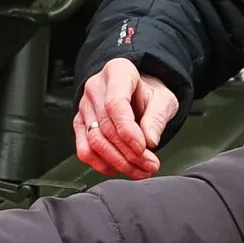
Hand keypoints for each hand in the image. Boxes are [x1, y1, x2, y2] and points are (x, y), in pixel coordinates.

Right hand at [73, 56, 177, 179]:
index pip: (115, 104)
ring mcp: (84, 107)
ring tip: (140, 170)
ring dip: (118, 162)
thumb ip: (157, 118)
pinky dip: (103, 165)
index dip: (128, 131)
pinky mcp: (80, 124)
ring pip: (94, 142)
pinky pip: (85, 150)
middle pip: (106, 127)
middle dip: (129, 153)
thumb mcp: (163, 99)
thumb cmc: (149, 94)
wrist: (137, 93)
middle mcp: (96, 88)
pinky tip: (121, 168)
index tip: (144, 148)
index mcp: (117, 72)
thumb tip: (150, 140)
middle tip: (151, 165)